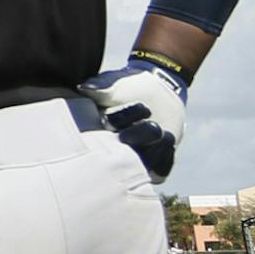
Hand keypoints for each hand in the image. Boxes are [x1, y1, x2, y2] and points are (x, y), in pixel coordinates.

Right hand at [80, 57, 187, 180]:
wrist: (156, 90)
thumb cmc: (130, 84)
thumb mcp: (114, 81)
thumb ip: (101, 86)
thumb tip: (85, 89)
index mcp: (98, 125)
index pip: (108, 128)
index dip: (125, 119)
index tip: (143, 107)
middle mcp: (113, 144)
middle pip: (123, 151)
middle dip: (140, 138)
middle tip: (155, 126)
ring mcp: (133, 155)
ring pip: (141, 164)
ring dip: (155, 151)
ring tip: (166, 134)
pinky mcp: (152, 163)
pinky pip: (158, 172)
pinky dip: (164, 160)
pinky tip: (168, 143)